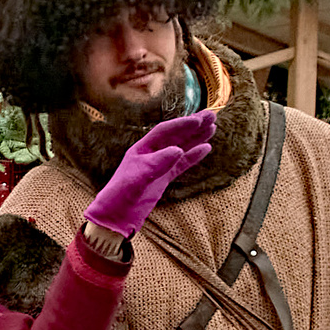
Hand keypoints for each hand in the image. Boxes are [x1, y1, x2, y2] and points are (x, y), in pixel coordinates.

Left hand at [82, 110, 216, 238]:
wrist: (116, 215)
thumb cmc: (121, 193)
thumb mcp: (139, 176)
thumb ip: (158, 162)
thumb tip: (178, 149)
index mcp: (141, 149)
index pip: (164, 131)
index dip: (181, 125)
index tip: (197, 120)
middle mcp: (151, 154)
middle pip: (175, 135)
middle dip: (193, 125)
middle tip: (212, 115)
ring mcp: (159, 165)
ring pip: (181, 147)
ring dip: (196, 137)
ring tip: (213, 126)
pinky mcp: (164, 177)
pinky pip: (182, 163)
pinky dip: (194, 156)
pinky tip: (206, 148)